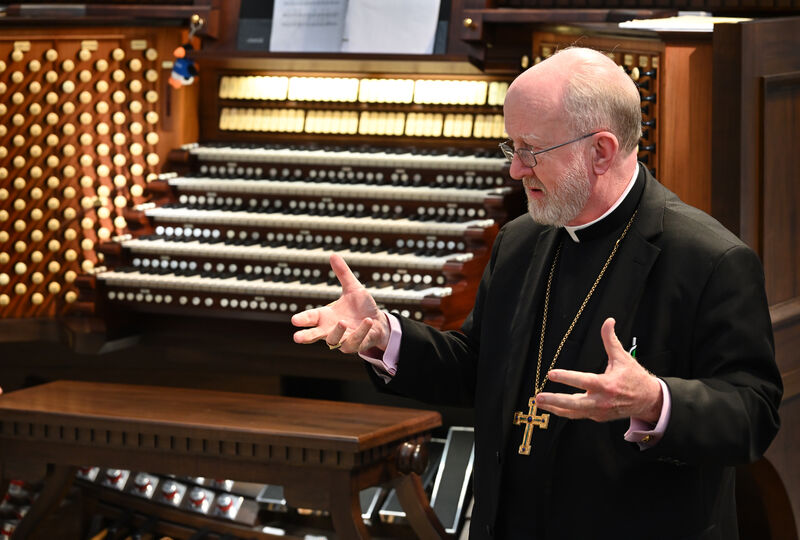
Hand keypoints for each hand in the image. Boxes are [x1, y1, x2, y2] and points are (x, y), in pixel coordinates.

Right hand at [291, 253, 390, 353]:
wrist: (379, 323)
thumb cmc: (362, 307)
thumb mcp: (353, 288)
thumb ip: (343, 274)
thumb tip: (333, 255)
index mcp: (326, 316)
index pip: (311, 318)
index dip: (303, 319)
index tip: (294, 320)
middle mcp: (331, 329)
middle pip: (315, 335)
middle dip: (306, 336)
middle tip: (297, 337)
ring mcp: (342, 339)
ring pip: (333, 341)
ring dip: (337, 332)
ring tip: (342, 321)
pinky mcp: (355, 345)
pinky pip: (354, 342)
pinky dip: (360, 332)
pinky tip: (368, 321)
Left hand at [534, 318, 662, 422]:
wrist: (648, 400)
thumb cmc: (634, 377)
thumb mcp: (623, 357)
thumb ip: (611, 340)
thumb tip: (608, 321)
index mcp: (607, 385)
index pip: (583, 381)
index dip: (566, 378)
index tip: (551, 374)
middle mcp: (601, 400)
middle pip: (574, 403)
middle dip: (555, 401)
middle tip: (538, 397)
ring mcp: (599, 411)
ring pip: (573, 412)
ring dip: (555, 408)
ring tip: (539, 403)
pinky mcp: (598, 416)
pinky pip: (578, 415)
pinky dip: (564, 412)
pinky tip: (552, 407)